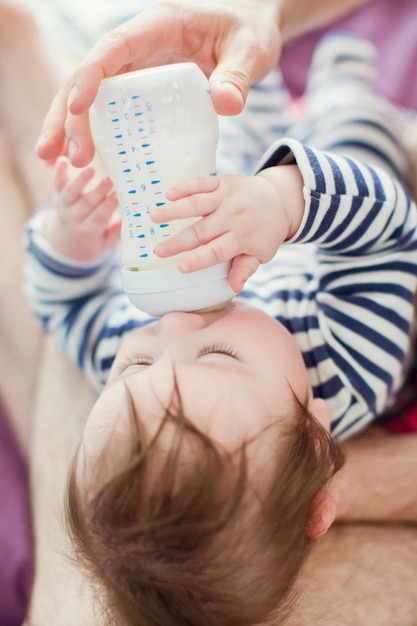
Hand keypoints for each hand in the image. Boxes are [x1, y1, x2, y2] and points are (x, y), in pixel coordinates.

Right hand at [36, 0, 280, 166]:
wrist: (248, 34)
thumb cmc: (249, 33)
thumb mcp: (251, 50)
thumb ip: (239, 75)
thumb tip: (226, 104)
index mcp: (158, 28)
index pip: (113, 49)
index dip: (90, 76)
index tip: (76, 108)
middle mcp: (139, 47)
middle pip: (89, 77)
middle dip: (69, 115)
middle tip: (64, 157)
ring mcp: (137, 68)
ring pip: (92, 95)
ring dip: (70, 126)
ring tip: (56, 161)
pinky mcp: (142, 90)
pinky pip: (111, 109)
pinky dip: (95, 132)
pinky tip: (87, 159)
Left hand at [43, 157, 120, 259]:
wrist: (68, 240)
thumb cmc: (95, 239)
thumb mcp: (106, 243)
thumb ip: (116, 231)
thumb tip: (131, 217)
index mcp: (86, 232)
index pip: (99, 218)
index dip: (109, 206)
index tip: (119, 195)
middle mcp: (72, 220)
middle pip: (87, 204)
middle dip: (99, 191)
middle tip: (111, 179)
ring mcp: (63, 207)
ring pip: (71, 192)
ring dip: (81, 180)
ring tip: (91, 169)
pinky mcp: (58, 195)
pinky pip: (58, 183)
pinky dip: (59, 172)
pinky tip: (63, 160)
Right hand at [151, 172, 293, 292]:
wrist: (279, 199)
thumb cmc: (265, 232)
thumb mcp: (261, 254)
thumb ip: (245, 268)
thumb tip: (234, 287)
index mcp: (243, 238)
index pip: (217, 252)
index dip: (198, 260)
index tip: (180, 268)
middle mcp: (234, 216)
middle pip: (201, 231)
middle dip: (178, 242)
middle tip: (158, 251)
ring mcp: (227, 197)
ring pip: (197, 204)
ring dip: (174, 210)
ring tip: (154, 217)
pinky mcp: (222, 182)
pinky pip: (202, 183)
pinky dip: (185, 187)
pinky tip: (168, 194)